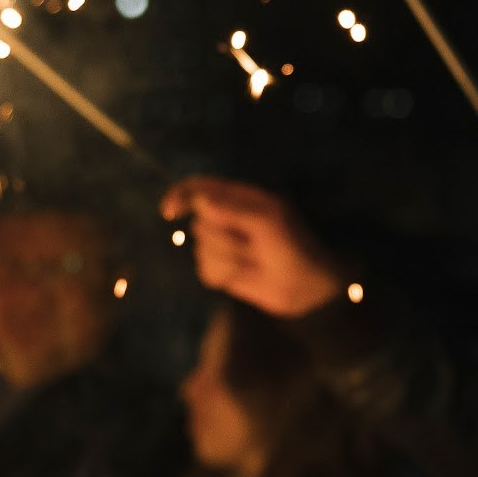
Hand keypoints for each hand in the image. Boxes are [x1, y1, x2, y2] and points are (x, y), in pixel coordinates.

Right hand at [160, 177, 342, 318]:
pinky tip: (244, 276)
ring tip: (255, 262)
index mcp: (238, 198)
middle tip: (253, 246)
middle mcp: (226, 219)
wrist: (308, 288)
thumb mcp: (269, 222)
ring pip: (201, 250)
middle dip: (224, 239)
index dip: (180, 196)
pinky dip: (224, 276)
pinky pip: (205, 271)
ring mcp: (223, 245)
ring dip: (229, 260)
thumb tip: (199, 201)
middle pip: (199, 224)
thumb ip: (233, 208)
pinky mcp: (222, 270)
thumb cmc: (295, 248)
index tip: (170, 211)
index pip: (198, 188)